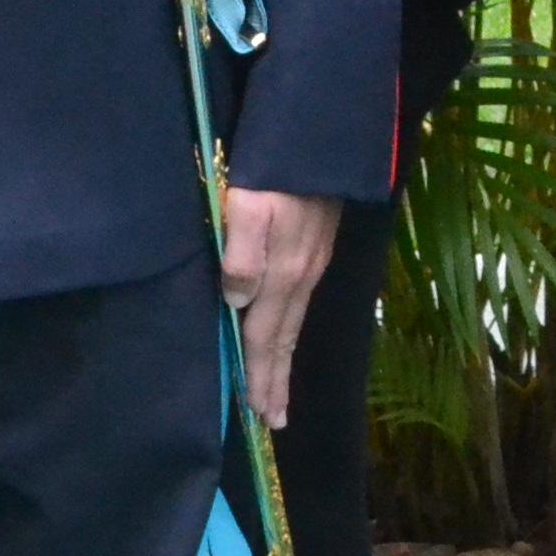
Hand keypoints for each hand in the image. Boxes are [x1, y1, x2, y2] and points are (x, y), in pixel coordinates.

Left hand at [223, 187, 341, 429]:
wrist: (319, 134)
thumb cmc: (272, 167)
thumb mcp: (247, 204)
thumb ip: (242, 253)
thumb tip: (237, 303)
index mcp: (282, 271)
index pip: (265, 336)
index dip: (259, 375)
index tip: (258, 413)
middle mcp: (301, 275)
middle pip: (284, 339)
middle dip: (276, 381)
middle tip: (273, 420)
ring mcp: (313, 262)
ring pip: (294, 323)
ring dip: (284, 362)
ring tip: (279, 393)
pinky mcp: (318, 247)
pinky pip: (300, 304)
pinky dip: (291, 331)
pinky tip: (286, 334)